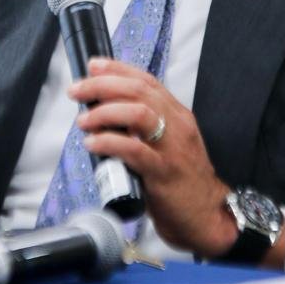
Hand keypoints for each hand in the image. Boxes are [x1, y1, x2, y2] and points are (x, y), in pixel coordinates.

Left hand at [72, 58, 284, 265]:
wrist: (208, 217)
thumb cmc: (181, 182)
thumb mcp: (167, 145)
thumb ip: (143, 128)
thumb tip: (104, 115)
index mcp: (178, 115)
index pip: (147, 81)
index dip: (117, 69)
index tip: (93, 66)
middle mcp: (177, 125)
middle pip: (139, 91)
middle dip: (103, 85)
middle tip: (77, 91)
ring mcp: (172, 148)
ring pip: (139, 113)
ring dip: (105, 112)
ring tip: (84, 121)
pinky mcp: (164, 172)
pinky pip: (134, 150)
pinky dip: (109, 143)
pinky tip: (93, 144)